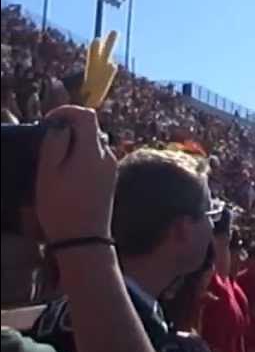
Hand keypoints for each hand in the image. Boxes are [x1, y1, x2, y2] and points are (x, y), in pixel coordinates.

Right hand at [35, 106, 116, 242]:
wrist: (84, 239)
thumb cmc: (61, 206)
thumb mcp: (48, 173)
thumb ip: (55, 144)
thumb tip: (61, 125)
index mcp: (93, 151)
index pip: (87, 115)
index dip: (66, 111)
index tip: (47, 122)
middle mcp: (107, 155)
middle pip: (91, 128)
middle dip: (69, 128)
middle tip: (47, 143)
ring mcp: (111, 168)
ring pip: (93, 143)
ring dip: (74, 143)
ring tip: (54, 161)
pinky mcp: (110, 179)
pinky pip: (96, 157)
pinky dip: (81, 156)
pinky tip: (67, 173)